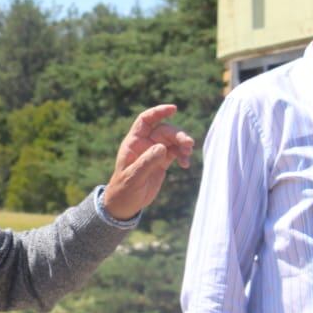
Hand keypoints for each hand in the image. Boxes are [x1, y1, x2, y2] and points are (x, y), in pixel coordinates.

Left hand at [102, 104, 194, 220]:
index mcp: (133, 142)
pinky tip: (185, 164)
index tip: (173, 109)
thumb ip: (147, 162)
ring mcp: (154, 152)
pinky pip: (176, 152)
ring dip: (183, 144)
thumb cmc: (124, 189)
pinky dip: (183, 155)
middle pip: (164, 130)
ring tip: (188, 154)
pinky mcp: (162, 161)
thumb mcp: (134, 177)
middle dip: (177, 135)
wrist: (125, 204)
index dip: (158, 112)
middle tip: (188, 145)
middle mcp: (145, 144)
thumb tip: (162, 147)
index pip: (146, 120)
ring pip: (172, 140)